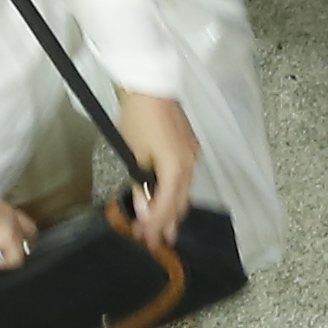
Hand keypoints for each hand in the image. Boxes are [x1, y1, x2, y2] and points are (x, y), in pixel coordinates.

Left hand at [113, 91, 200, 243]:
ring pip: (185, 192)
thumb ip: (141, 184)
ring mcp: (193, 155)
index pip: (167, 206)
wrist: (150, 85)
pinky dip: (175, 194)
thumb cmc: (138, 118)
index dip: (156, 226)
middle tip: (154, 242)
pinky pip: (185, 179)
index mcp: (177, 167)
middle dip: (167, 223)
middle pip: (181, 203)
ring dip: (172, 210)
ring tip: (162, 228)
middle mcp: (191, 164)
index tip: (146, 241)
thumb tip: (144, 210)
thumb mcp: (134, 154)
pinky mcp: (190, 147)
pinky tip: (166, 199)